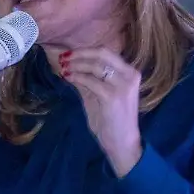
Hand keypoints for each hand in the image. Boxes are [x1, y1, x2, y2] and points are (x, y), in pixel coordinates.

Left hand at [60, 47, 142, 176]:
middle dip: (79, 54)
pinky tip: (68, 77)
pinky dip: (77, 77)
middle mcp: (130, 76)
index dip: (85, 51)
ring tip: (64, 68)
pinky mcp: (112, 96)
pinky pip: (90, 81)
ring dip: (76, 65)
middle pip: (102, 54)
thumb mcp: (98, 96)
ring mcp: (122, 86)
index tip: (69, 53)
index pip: (106, 53)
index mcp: (130, 73)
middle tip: (63, 57)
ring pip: (95, 66)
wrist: (121, 142)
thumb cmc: (111, 120)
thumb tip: (69, 65)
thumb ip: (87, 80)